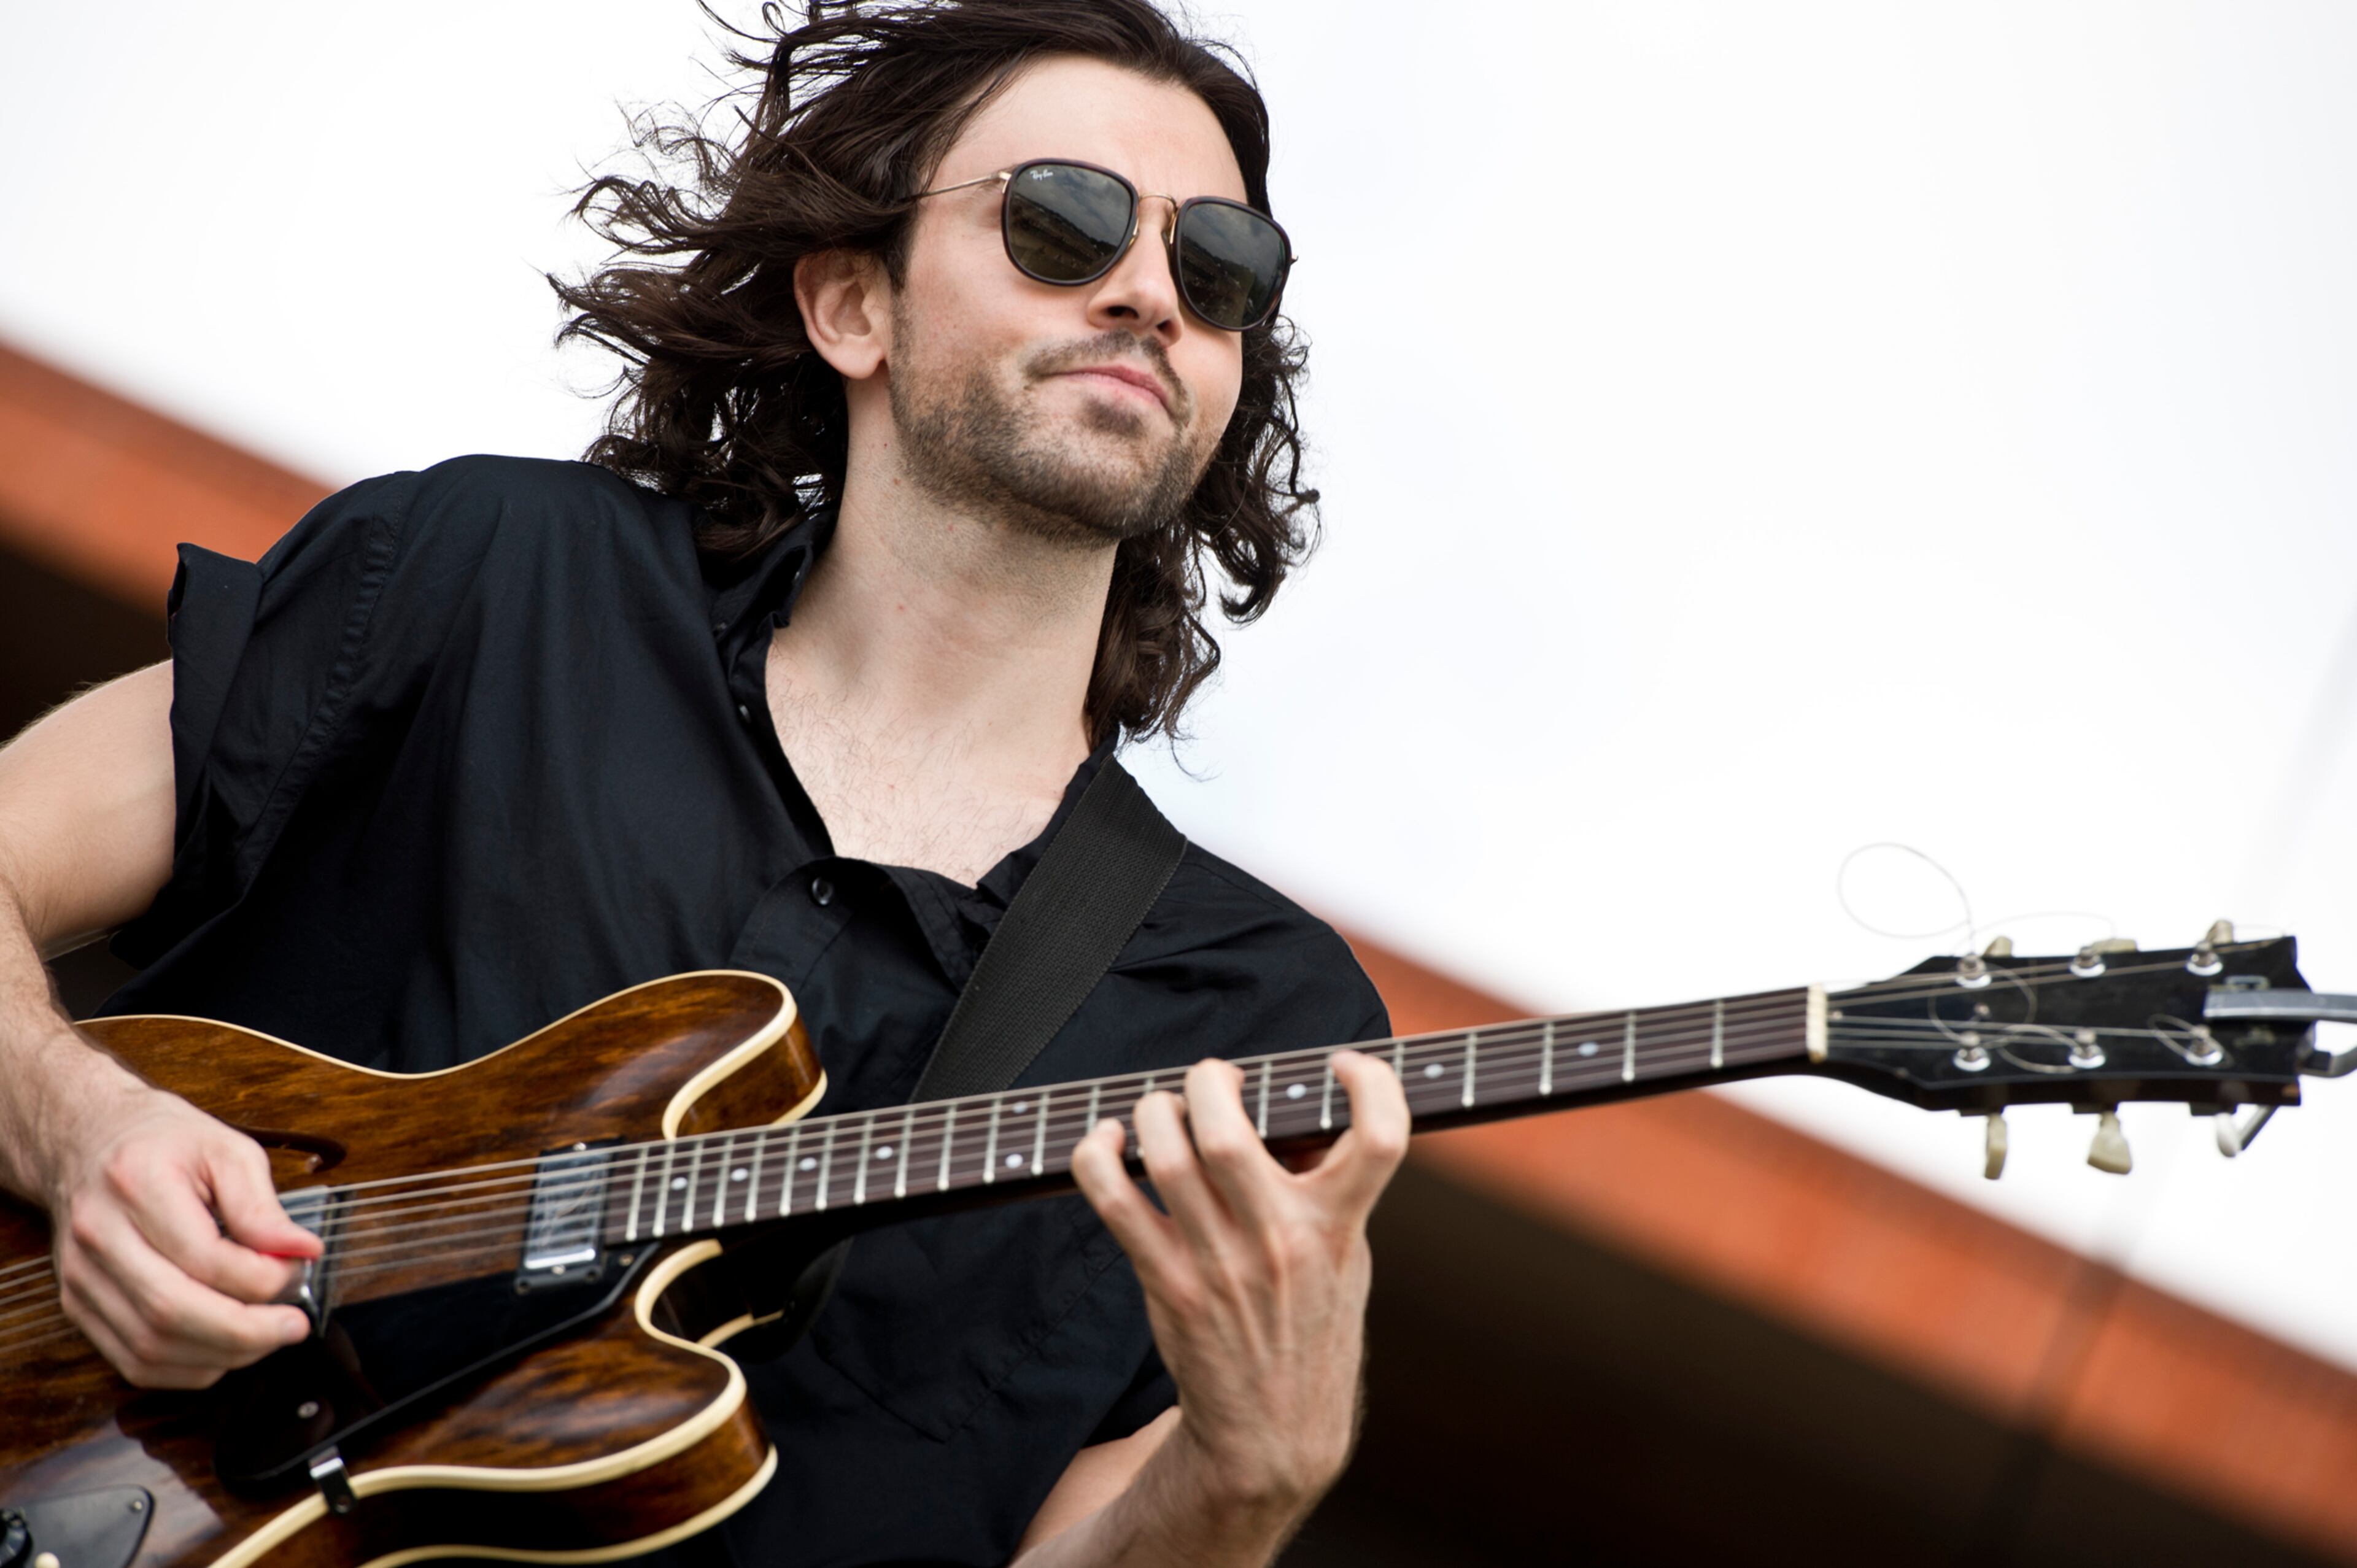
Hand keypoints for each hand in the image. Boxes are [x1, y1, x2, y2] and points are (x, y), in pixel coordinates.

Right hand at [43, 1070, 319, 1387]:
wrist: (90, 1144)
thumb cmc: (164, 1144)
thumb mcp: (227, 1150)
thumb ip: (262, 1206)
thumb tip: (302, 1251)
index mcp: (136, 1185)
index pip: (204, 1257)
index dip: (263, 1277)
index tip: (300, 1270)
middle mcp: (99, 1236)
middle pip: (171, 1312)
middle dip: (245, 1332)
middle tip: (293, 1325)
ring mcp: (81, 1278)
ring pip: (150, 1347)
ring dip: (221, 1355)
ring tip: (266, 1336)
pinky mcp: (78, 1306)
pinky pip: (132, 1361)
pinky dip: (187, 1368)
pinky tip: (224, 1349)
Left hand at [1069, 1050, 1409, 1526]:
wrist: (1272, 1434)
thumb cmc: (1310, 1329)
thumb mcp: (1345, 1259)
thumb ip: (1329, 1190)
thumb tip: (1287, 1112)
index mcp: (1338, 1228)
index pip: (1381, 1140)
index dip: (1371, 1083)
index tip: (1342, 1065)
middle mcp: (1279, 1242)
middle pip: (1228, 1132)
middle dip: (1210, 1081)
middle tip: (1214, 1081)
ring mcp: (1218, 1264)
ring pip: (1166, 1155)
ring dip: (1155, 1110)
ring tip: (1164, 1110)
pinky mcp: (1169, 1283)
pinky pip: (1115, 1201)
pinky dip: (1099, 1156)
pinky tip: (1109, 1141)